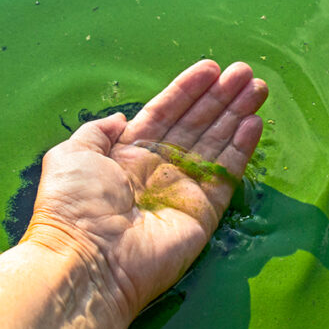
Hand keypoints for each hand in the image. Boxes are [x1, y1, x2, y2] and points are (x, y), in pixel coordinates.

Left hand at [21, 60, 267, 319]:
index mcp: (128, 154)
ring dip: (237, 113)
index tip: (211, 68)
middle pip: (197, 124)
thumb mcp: (72, 154)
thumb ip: (97, 130)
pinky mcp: (204, 212)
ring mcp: (184, 190)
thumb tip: (120, 118)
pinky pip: (227, 173)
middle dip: (221, 97)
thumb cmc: (74, 206)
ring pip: (217, 143)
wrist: (88, 261)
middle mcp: (159, 168)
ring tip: (257, 87)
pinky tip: (253, 122)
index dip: (188, 90)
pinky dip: (241, 148)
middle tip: (244, 71)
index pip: (166, 113)